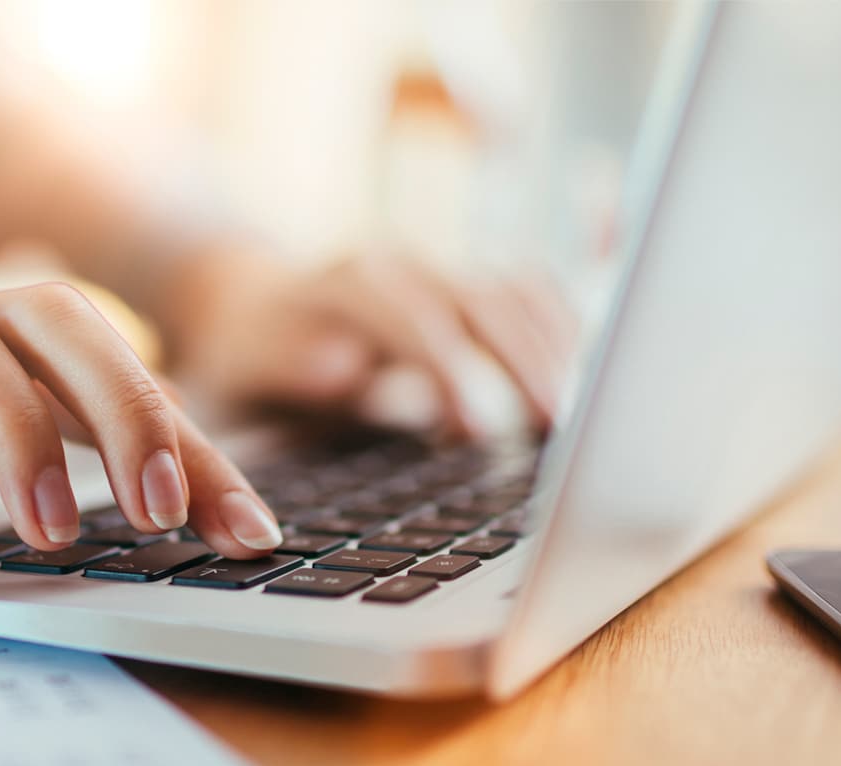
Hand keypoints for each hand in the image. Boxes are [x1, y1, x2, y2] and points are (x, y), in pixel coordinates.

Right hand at [0, 283, 282, 559]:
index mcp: (7, 341)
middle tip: (155, 513)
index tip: (246, 534)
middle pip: (50, 317)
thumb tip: (224, 520)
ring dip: (11, 431)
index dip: (191, 444)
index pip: (121, 369)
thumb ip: (97, 469)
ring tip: (45, 533)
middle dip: (118, 407)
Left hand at [168, 249, 578, 437]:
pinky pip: (531, 289)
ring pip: (516, 289)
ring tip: (584, 412)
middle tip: (558, 425)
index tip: (476, 425)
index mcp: (345, 282)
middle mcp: (400, 264)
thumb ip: (292, 367)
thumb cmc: (245, 358)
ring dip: (556, 346)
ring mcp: (437, 269)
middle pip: (482, 297)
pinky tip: (597, 366)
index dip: (449, 368)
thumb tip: (347, 367)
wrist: (243, 306)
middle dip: (524, 358)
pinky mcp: (464, 287)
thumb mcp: (245, 368)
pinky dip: (566, 324)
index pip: (411, 315)